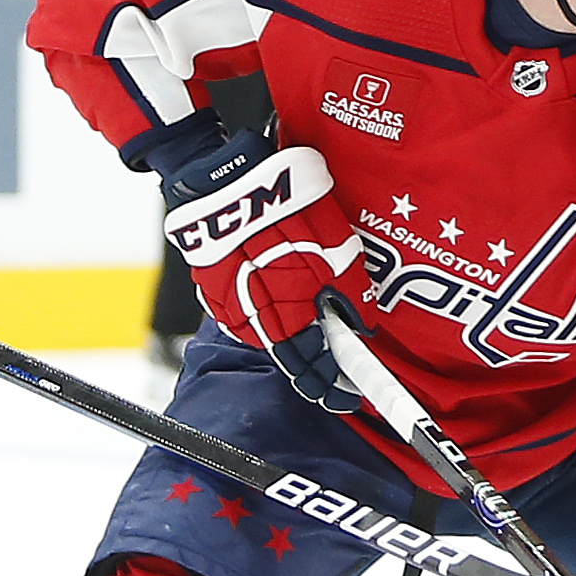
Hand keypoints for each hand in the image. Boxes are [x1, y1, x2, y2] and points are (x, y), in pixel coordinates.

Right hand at [137, 118, 365, 414]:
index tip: (347, 393)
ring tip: (308, 329)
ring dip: (288, 339)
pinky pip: (244, 315)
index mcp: (288, 316)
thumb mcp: (338, 249)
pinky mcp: (213, 290)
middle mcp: (255, 321)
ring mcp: (229, 307)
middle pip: (288, 359)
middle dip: (311, 367)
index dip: (332, 386)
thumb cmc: (285, 209)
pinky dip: (265, 316)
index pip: (313, 370)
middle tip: (331, 372)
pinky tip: (278, 302)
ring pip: (266, 338)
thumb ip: (351, 295)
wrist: (226, 182)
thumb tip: (362, 323)